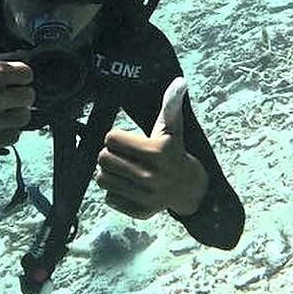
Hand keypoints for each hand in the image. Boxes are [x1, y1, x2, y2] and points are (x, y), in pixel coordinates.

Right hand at [0, 0, 34, 151]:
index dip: (19, 76)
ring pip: (24, 117)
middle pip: (29, 96)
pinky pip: (14, 136)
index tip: (8, 80)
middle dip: (19, 95)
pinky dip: (7, 131)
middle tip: (4, 96)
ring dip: (15, 113)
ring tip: (0, 111)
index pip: (27, 74)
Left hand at [95, 77, 208, 219]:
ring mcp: (146, 196)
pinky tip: (128, 187)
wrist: (190, 187)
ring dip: (108, 173)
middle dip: (109, 155)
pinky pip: (109, 199)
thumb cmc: (173, 152)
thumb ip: (171, 105)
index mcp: (157, 152)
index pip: (111, 139)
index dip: (115, 138)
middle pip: (103, 160)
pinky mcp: (141, 212)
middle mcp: (152, 176)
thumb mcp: (172, 129)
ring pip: (102, 180)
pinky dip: (115, 192)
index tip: (125, 141)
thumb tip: (180, 81)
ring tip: (122, 170)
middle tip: (120, 156)